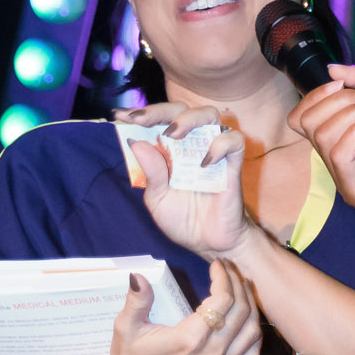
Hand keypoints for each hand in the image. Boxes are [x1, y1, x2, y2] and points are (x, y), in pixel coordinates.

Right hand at [89, 259, 263, 354]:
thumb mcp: (126, 327)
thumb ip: (137, 300)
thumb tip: (138, 276)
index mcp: (189, 340)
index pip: (222, 301)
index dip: (224, 277)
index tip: (217, 265)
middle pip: (242, 312)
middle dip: (239, 285)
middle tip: (232, 271)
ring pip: (252, 332)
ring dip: (251, 307)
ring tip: (242, 289)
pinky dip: (254, 334)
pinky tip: (247, 319)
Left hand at [122, 103, 250, 257]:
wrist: (209, 244)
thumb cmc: (183, 220)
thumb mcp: (158, 199)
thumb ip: (151, 173)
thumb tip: (137, 143)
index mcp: (170, 150)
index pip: (157, 121)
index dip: (139, 114)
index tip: (120, 115)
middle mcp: (192, 145)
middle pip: (181, 109)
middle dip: (160, 110)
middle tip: (142, 120)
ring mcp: (213, 152)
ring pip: (209, 115)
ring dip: (189, 119)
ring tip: (174, 134)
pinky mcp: (232, 165)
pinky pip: (233, 142)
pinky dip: (220, 145)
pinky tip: (204, 163)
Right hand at [289, 63, 354, 225]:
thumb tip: (332, 69)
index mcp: (334, 141)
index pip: (300, 120)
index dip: (315, 96)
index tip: (341, 85)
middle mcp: (333, 162)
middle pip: (311, 124)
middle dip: (343, 102)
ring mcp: (342, 179)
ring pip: (325, 136)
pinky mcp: (354, 190)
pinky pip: (340, 154)